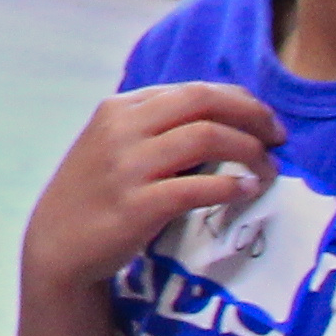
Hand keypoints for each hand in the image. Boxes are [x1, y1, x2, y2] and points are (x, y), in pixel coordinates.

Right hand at [21, 79, 282, 299]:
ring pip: (206, 137)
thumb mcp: (114, 145)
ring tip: (268, 170)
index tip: (265, 121)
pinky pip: (198, 187)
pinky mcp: (138, 205)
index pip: (192, 89)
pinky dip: (231, 186)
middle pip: (203, 102)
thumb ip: (155, 127)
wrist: (58, 245)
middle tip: (278, 138)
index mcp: (118, 108)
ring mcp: (128, 167)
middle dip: (251, 116)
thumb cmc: (96, 194)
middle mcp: (122, 129)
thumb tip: (223, 119)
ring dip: (249, 151)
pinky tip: (247, 191)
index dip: (239, 101)